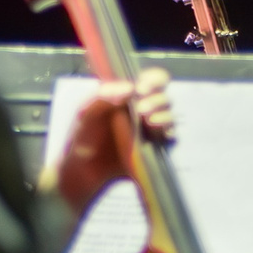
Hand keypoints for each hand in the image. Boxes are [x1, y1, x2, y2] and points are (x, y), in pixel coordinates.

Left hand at [39, 68, 175, 209]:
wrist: (82, 172)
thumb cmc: (81, 137)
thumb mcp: (85, 112)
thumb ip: (103, 96)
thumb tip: (130, 87)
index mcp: (129, 96)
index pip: (151, 80)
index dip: (153, 80)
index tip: (142, 89)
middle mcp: (143, 110)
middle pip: (164, 97)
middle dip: (157, 100)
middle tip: (142, 109)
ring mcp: (150, 130)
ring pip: (169, 117)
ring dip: (164, 116)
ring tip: (149, 122)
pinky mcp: (155, 149)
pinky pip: (170, 139)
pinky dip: (168, 134)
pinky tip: (157, 135)